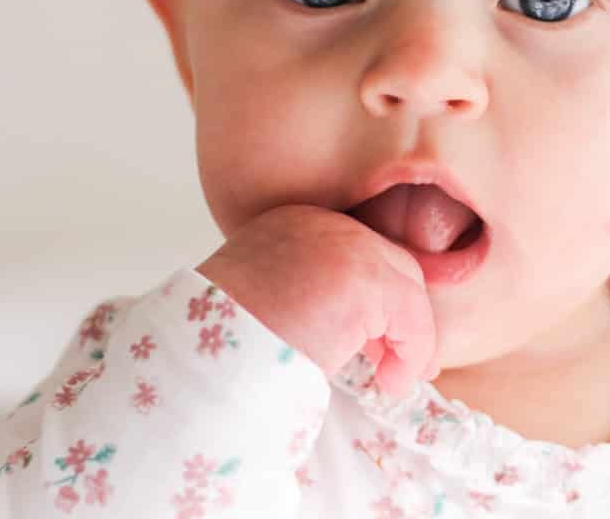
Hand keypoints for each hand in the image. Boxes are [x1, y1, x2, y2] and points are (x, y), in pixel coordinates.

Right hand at [195, 203, 439, 397]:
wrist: (197, 363)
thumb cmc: (221, 347)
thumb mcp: (263, 302)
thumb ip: (305, 295)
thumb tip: (343, 327)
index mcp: (291, 224)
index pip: (354, 251)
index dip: (374, 299)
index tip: (374, 342)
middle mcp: (319, 224)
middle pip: (387, 260)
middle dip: (400, 314)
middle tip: (394, 364)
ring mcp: (344, 246)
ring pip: (405, 285)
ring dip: (408, 339)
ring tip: (390, 382)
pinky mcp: (363, 280)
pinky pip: (410, 314)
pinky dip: (412, 352)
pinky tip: (389, 385)